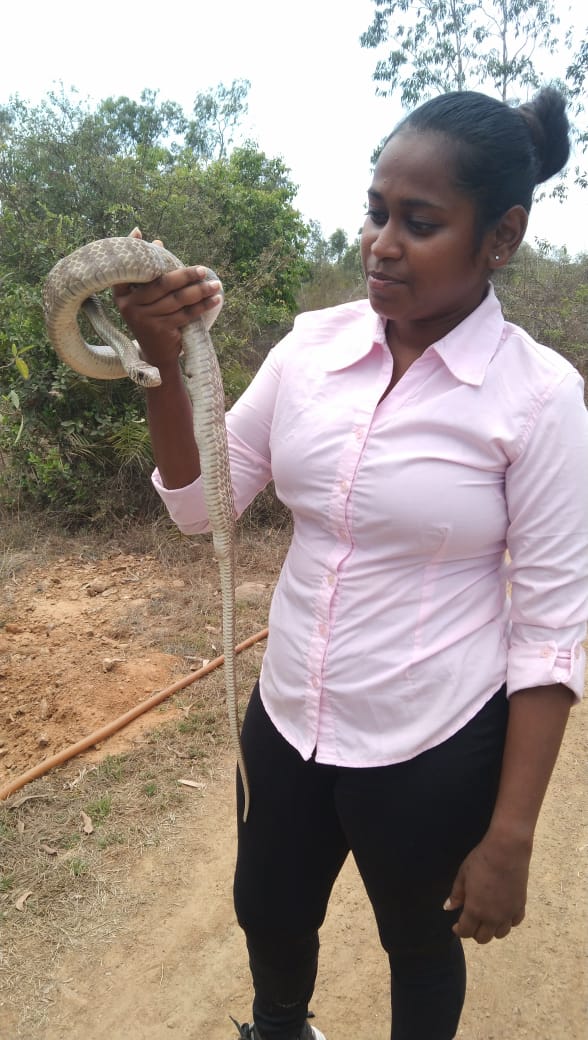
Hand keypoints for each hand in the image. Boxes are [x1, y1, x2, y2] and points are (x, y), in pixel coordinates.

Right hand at [112, 228, 221, 371]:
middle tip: (202, 270)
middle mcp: (130, 307)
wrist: (156, 354)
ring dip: (200, 291)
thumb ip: (151, 274)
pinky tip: (215, 300)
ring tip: (216, 285)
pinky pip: (186, 314)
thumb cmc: (153, 319)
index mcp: (122, 296)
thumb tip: (158, 242)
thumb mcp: (147, 298)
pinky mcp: (161, 330)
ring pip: (177, 300)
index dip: (134, 250)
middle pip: (162, 284)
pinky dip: (202, 306)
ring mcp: (145, 319)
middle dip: (185, 275)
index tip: (138, 231)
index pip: (129, 271)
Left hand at [444, 831, 529, 943]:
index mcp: (475, 910)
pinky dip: (507, 922)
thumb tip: (448, 908)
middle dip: (474, 932)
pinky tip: (503, 913)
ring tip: (486, 918)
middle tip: (470, 921)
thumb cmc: (481, 860)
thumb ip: (456, 894)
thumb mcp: (463, 875)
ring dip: (491, 929)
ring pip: (500, 934)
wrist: (507, 850)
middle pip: (483, 938)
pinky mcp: (521, 906)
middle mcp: (493, 917)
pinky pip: (515, 922)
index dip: (459, 931)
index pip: (466, 932)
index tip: (456, 926)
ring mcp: (509, 913)